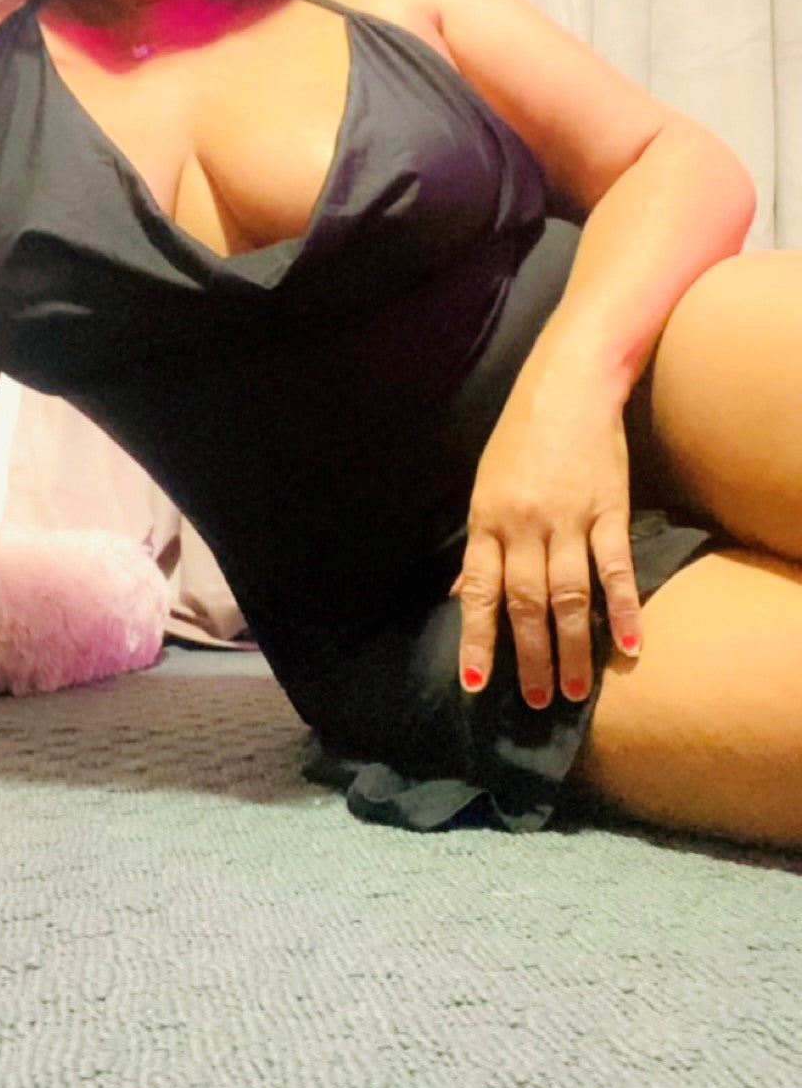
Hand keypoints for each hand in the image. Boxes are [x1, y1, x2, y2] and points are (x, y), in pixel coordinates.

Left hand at [450, 358, 641, 707]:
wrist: (568, 386)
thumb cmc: (520, 438)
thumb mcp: (484, 488)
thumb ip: (479, 547)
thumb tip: (458, 597)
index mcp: (486, 522)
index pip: (479, 593)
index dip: (478, 640)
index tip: (477, 685)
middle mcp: (523, 526)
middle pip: (526, 603)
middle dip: (530, 657)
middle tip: (538, 701)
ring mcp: (567, 519)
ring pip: (568, 594)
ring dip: (573, 646)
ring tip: (577, 689)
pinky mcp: (607, 508)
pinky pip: (614, 566)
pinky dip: (622, 608)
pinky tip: (629, 646)